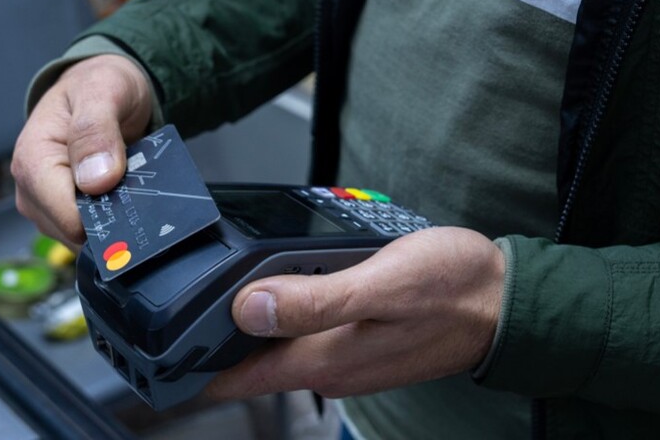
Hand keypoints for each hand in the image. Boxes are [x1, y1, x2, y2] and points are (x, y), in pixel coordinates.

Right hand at [11, 55, 152, 249]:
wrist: (103, 85)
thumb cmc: (99, 84)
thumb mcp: (104, 92)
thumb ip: (96, 130)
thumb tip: (95, 180)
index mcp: (33, 160)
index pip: (65, 216)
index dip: (103, 217)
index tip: (134, 204)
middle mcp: (33, 189)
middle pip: (74, 232)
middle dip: (112, 219)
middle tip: (138, 189)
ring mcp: (48, 204)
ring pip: (84, 238)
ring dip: (115, 221)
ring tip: (133, 188)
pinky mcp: (65, 212)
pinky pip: (91, 232)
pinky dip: (114, 220)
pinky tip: (128, 198)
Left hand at [205, 227, 503, 399]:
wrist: (502, 299)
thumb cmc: (453, 289)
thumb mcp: (381, 284)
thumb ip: (314, 300)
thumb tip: (248, 308)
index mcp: (325, 357)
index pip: (239, 377)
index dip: (192, 366)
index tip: (157, 349)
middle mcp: (328, 363)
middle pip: (249, 360)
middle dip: (210, 337)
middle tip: (176, 302)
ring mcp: (343, 352)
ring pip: (274, 342)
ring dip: (244, 320)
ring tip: (213, 288)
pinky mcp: (356, 335)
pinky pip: (302, 328)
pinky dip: (281, 308)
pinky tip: (277, 281)